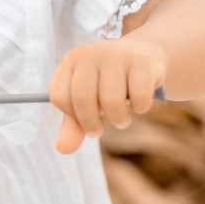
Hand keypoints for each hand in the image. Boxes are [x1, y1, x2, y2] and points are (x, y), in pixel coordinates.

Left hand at [48, 37, 167, 153]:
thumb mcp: (87, 101)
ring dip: (119, 119)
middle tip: (99, 131)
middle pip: (82, 98)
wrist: (144, 56)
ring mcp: (116, 55)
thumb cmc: (109, 82)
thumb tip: (62, 149)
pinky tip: (139, 102)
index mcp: (71, 61)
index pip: (59, 96)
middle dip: (91, 123)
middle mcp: (91, 54)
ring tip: (122, 119)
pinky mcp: (141, 61)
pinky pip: (138, 97)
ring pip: (111, 100)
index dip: (72, 116)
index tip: (84, 120)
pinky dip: (140, 108)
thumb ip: (73, 124)